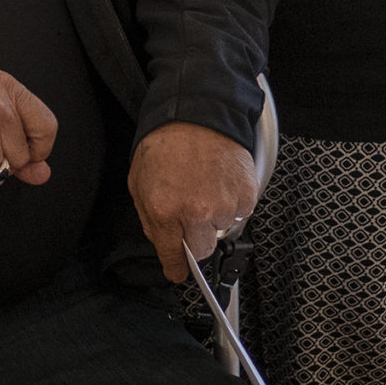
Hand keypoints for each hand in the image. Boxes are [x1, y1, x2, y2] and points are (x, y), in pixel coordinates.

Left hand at [129, 121, 258, 281]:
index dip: (176, 267)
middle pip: (202, 250)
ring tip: (204, 185)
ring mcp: (224, 205)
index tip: (179, 271)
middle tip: (191, 214)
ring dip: (214, 216)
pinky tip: (218, 181)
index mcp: (165, 211)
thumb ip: (150, 218)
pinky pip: (238, 213)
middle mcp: (196, 212)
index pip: (173, 256)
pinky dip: (231, 202)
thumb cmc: (166, 143)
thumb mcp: (139, 181)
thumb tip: (163, 243)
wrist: (197, 113)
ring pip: (221, 229)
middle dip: (195, 238)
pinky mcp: (246, 196)